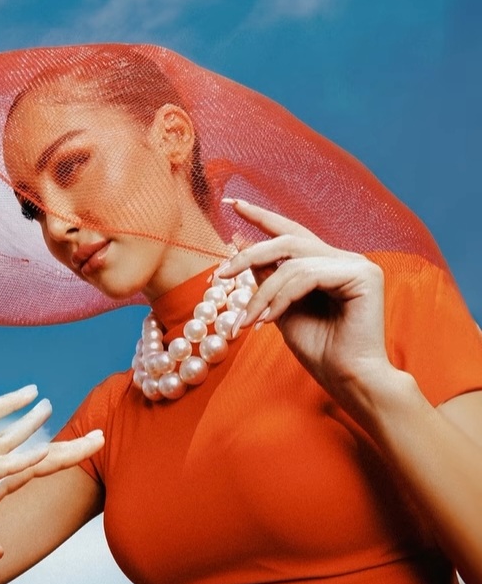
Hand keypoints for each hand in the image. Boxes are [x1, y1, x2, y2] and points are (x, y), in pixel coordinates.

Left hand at [216, 198, 389, 406]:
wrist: (347, 380)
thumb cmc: (319, 350)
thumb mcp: (279, 308)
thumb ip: (266, 276)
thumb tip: (239, 241)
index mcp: (328, 263)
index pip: (291, 233)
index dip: (261, 217)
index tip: (230, 203)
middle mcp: (345, 258)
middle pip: (288, 241)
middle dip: (250, 254)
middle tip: (220, 274)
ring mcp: (357, 264)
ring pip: (293, 262)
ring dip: (262, 293)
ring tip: (247, 322)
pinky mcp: (363, 274)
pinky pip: (308, 275)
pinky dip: (282, 296)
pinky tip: (270, 319)